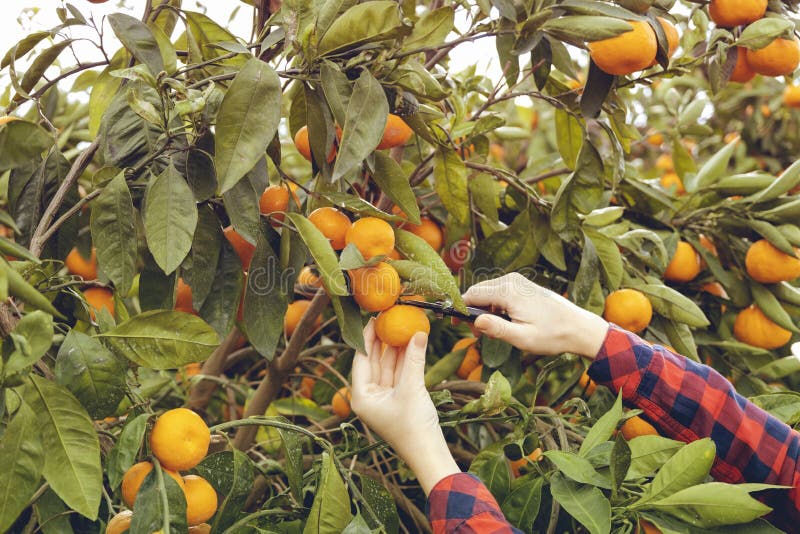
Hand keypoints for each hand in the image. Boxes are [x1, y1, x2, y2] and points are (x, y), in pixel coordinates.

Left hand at [351, 319, 459, 493]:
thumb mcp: (412, 388)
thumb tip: (418, 332)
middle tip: (389, 317)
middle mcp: (368, 396)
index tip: (374, 317)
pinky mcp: (398, 399)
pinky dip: (405, 360)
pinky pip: (399, 374)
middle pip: (373, 361)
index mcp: (361, 396)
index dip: (368, 336)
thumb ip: (414, 359)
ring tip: (403, 324)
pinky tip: (412, 342)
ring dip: (396, 348)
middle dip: (382, 339)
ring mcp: (384, 398)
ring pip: (388, 366)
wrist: (429, 454)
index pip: (361, 358)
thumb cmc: (414, 427)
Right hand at [463, 273, 609, 357]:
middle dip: (472, 312)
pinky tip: (502, 321)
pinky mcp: (522, 285)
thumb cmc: (552, 335)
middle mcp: (511, 281)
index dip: (460, 309)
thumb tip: (475, 321)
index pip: (472, 295)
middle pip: (478, 292)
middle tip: (477, 334)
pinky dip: (494, 306)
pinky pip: (499, 292)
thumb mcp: (522, 338)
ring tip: (491, 331)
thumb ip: (496, 328)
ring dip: (483, 310)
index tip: (455, 325)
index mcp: (508, 291)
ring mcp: (517, 281)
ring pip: (488, 292)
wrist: (578, 327)